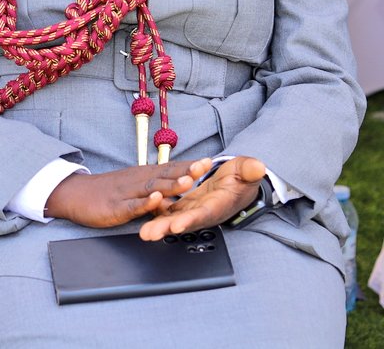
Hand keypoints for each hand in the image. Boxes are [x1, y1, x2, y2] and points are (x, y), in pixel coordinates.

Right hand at [46, 158, 211, 226]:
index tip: (209, 161)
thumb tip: (179, 187)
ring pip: (150, 188)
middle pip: (163, 174)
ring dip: (169, 185)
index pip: (169, 168)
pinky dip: (144, 203)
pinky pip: (132, 206)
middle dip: (185, 171)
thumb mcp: (133, 185)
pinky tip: (155, 201)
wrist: (75, 194)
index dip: (188, 165)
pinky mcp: (115, 207)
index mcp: (143, 175)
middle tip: (203, 167)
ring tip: (186, 182)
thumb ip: (155, 186)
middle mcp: (137, 181)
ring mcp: (126, 193)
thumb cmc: (108, 190)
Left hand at [139, 156, 265, 240]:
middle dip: (166, 228)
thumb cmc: (242, 176)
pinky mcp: (184, 204)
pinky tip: (142, 214)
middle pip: (184, 221)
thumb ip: (250, 170)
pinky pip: (168, 210)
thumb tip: (258, 166)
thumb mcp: (248, 170)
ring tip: (143, 232)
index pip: (205, 213)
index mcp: (219, 204)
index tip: (177, 225)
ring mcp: (193, 209)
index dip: (191, 219)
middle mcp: (204, 211)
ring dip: (158, 225)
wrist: (237, 179)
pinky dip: (155, 213)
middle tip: (149, 234)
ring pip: (173, 218)